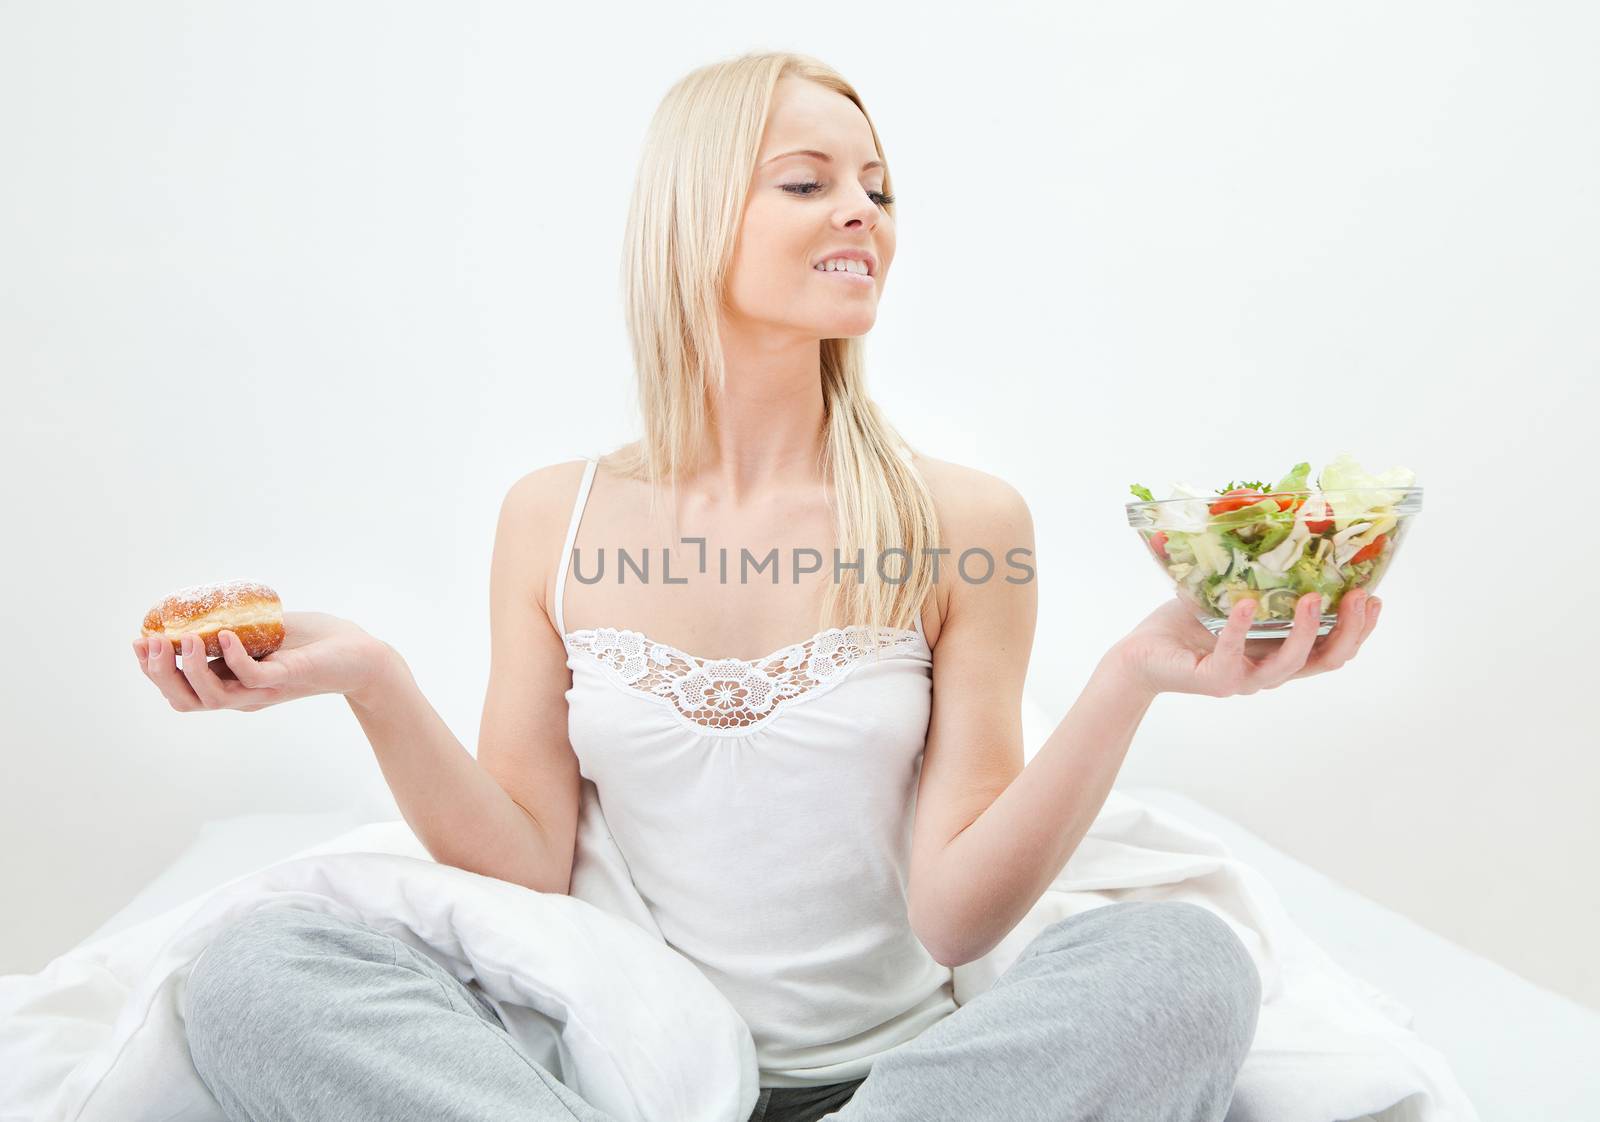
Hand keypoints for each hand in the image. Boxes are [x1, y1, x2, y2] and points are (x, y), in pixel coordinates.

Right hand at [133, 610, 394, 712]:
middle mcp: (242, 695)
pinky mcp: (286, 679)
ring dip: (191, 668)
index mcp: (231, 684)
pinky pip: (251, 678)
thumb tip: (200, 605)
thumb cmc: (312, 642)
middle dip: (159, 673)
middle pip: (185, 700)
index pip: (180, 690)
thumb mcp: (261, 632)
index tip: (138, 641)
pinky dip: (233, 658)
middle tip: (149, 642)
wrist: (359, 655)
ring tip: (183, 638)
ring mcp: (263, 691)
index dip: (154, 671)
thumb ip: (233, 627)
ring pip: (211, 697)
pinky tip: (224, 634)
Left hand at [1113, 589, 1381, 697]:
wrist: (1141, 655)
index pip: (1333, 649)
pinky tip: (1246, 604)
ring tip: (1315, 598)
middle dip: (1351, 630)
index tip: (1376, 597)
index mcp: (1279, 651)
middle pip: (1327, 661)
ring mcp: (1244, 678)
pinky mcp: (1214, 679)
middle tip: (1362, 597)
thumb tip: (1276, 519)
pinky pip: (1233, 655)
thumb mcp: (1229, 593)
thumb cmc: (1185, 625)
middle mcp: (1268, 669)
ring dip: (1307, 631)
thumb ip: (1256, 573)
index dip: (1361, 629)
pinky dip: (1240, 629)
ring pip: (1290, 664)